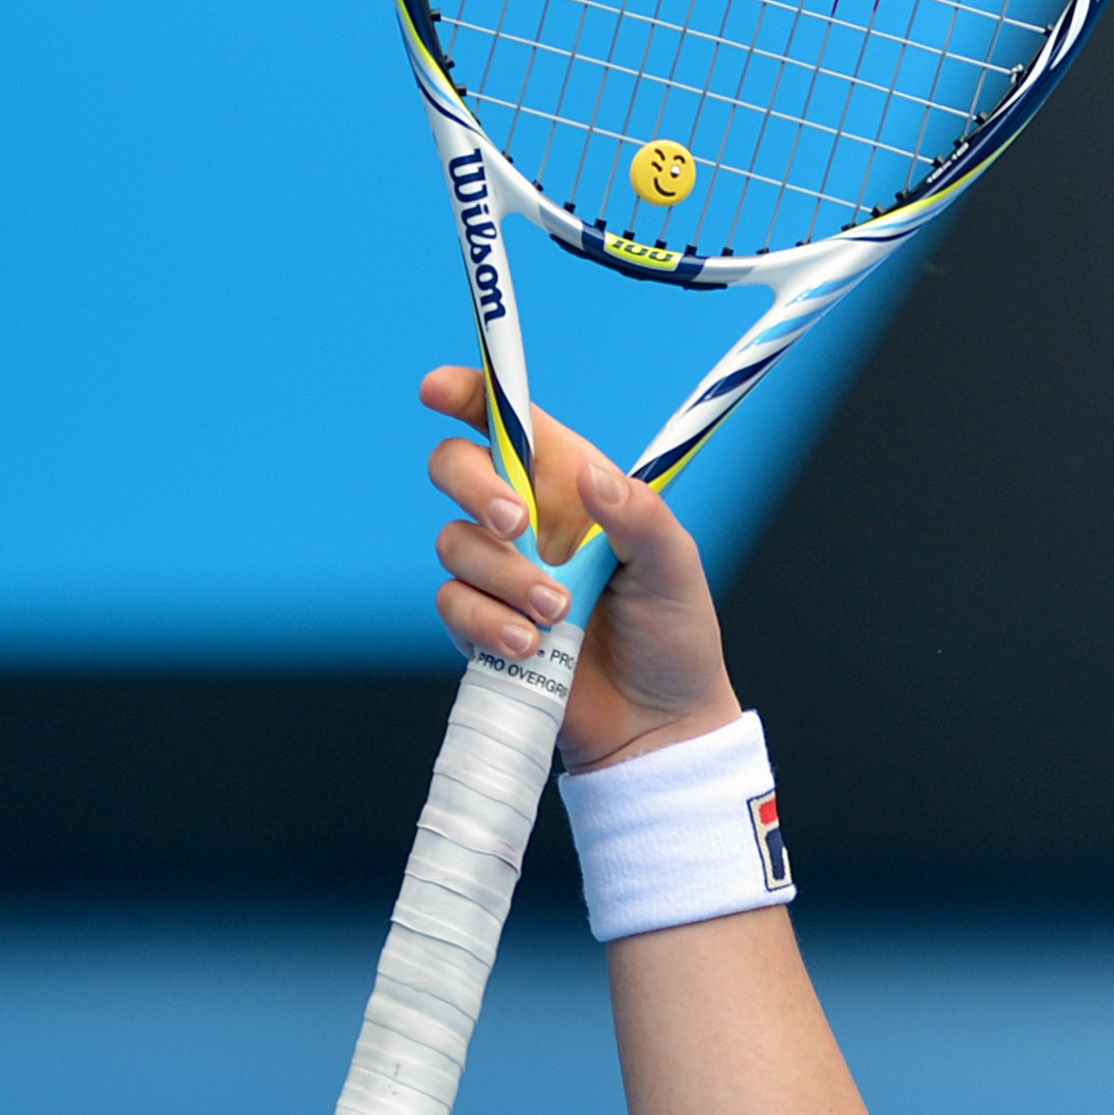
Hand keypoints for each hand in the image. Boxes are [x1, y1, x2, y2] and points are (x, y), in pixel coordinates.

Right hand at [421, 365, 742, 770]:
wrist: (658, 724)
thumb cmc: (674, 637)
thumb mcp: (675, 569)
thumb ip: (640, 516)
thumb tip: (593, 477)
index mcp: (574, 489)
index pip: (512, 426)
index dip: (471, 395)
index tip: (438, 390)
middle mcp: (529, 523)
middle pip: (456, 469)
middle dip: (475, 487)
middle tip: (518, 523)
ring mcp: (500, 574)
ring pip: (455, 543)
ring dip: (505, 577)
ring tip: (561, 614)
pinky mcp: (481, 624)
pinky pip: (454, 604)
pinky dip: (489, 623)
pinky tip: (532, 647)